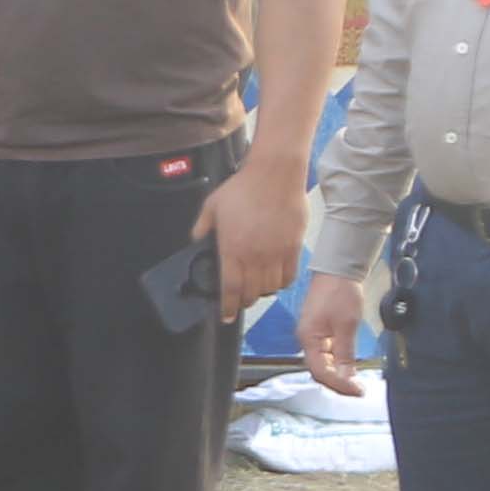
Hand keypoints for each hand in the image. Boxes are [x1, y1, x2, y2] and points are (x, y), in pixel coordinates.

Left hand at [200, 167, 306, 320]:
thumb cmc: (243, 188)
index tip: (225, 316)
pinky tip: (275, 281)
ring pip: (270, 288)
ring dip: (261, 293)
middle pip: (251, 293)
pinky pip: (289, 276)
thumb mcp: (212, 206)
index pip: (230, 288)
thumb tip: (195, 239)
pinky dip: (281, 283)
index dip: (227, 306)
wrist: (274, 175)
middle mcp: (255, 256)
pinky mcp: (293, 247)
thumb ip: (202, 226)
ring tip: (256, 291)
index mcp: (233, 249)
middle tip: (239, 302)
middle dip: (243, 302)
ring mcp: (276, 253)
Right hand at [293, 272, 371, 397]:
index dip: (338, 384)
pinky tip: (349, 366)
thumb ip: (344, 354)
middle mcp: (306, 339)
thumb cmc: (339, 291)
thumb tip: (345, 378)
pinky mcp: (320, 331)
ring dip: (338, 374)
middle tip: (358, 390)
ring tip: (356, 381)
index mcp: (308, 339)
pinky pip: (326, 354)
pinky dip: (337, 363)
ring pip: (323, 364)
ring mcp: (313, 335)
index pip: (320, 372)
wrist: (338, 269)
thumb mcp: (347, 326)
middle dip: (337, 383)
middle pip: (319, 371)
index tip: (357, 390)